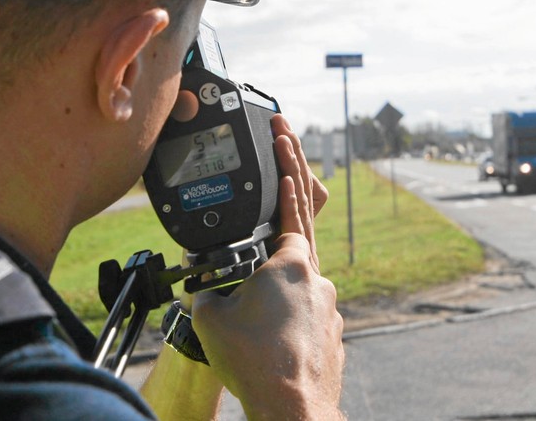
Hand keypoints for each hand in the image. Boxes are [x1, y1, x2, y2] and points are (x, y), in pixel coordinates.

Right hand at [191, 115, 343, 419]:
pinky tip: (268, 333)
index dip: (285, 170)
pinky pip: (306, 311)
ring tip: (253, 304)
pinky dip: (287, 312)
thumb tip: (203, 290)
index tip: (284, 141)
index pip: (289, 206)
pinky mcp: (331, 335)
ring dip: (278, 281)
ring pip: (300, 281)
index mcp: (291, 264)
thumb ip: (207, 293)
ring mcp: (329, 308)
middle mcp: (317, 280)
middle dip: (291, 203)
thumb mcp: (210, 319)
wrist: (293, 411)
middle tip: (288, 169)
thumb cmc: (257, 364)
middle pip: (300, 234)